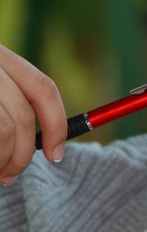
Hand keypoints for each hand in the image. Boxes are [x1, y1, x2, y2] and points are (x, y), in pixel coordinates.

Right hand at [0, 44, 66, 185]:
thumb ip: (12, 102)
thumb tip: (48, 144)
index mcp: (0, 55)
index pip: (43, 88)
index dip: (56, 125)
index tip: (57, 154)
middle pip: (23, 116)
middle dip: (23, 154)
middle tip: (12, 175)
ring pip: (3, 130)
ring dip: (4, 159)